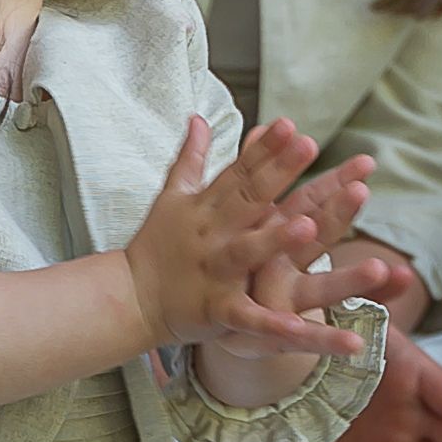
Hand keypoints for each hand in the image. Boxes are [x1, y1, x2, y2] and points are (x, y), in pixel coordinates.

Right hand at [126, 117, 379, 358]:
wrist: (132, 297)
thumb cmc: (158, 244)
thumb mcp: (172, 196)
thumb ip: (191, 158)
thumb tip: (199, 118)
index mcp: (206, 206)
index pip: (239, 170)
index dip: (264, 147)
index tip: (290, 124)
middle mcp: (212, 233)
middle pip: (249, 199)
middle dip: (278, 172)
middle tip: (308, 146)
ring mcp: (215, 271)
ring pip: (247, 252)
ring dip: (276, 239)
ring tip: (309, 226)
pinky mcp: (217, 310)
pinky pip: (246, 316)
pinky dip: (269, 321)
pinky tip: (297, 324)